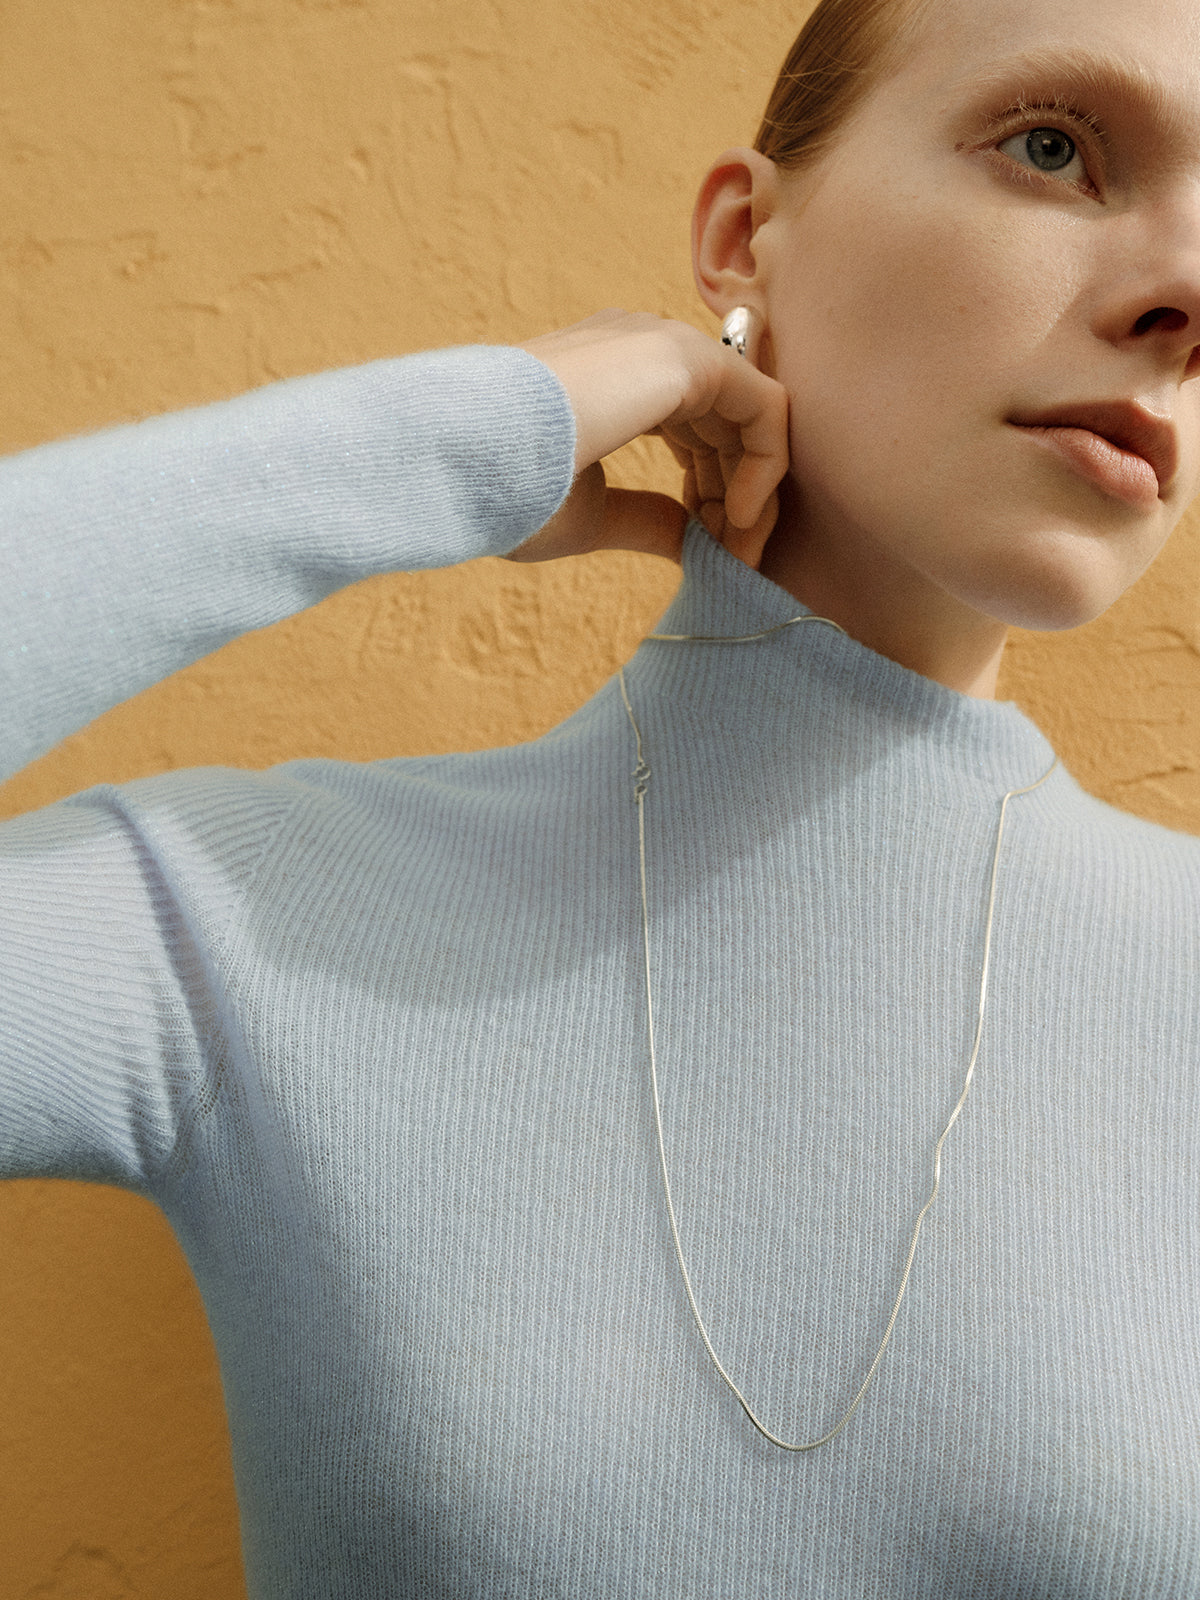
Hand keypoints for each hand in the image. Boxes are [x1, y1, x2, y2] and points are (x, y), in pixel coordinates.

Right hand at [504, 308, 787, 570]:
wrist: (464, 461)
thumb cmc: (507, 491)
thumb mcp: (591, 514)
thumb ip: (647, 518)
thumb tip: (695, 543)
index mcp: (613, 376)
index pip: (692, 429)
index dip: (707, 496)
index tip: (705, 554)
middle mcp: (643, 348)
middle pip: (726, 425)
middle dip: (736, 499)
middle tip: (733, 562)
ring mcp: (663, 344)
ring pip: (752, 417)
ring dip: (756, 492)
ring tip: (738, 553)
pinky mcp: (687, 358)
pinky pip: (766, 409)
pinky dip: (766, 468)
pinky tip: (737, 519)